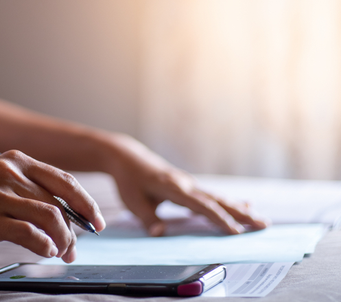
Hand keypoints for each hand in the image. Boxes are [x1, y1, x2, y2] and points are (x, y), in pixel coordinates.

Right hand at [0, 150, 104, 261]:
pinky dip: (44, 245)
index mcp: (17, 160)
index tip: (96, 223)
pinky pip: (29, 233)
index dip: (86, 204)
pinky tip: (45, 252)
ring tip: (60, 252)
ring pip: (50, 217)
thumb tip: (65, 218)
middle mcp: (11, 171)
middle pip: (60, 202)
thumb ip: (28, 191)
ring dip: (63, 240)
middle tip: (74, 249)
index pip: (65, 181)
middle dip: (75, 230)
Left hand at [107, 134, 268, 235]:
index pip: (201, 206)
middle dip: (241, 214)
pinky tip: (245, 205)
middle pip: (217, 200)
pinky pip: (213, 196)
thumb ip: (147, 218)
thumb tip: (159, 234)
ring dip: (240, 209)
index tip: (237, 232)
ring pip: (218, 198)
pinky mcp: (188, 186)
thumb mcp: (132, 201)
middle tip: (264, 225)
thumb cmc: (129, 180)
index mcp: (174, 188)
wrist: (128, 158)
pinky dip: (229, 202)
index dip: (220, 219)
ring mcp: (189, 184)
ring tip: (262, 219)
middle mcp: (186, 184)